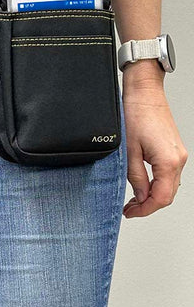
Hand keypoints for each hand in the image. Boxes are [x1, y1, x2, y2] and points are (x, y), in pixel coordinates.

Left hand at [122, 62, 187, 217]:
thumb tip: (140, 197)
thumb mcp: (129, 150)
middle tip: (129, 209)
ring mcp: (178, 155)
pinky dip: (157, 183)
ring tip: (133, 199)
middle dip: (148, 205)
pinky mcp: (174, 150)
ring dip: (153, 195)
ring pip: (169, 185)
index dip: (145, 209)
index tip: (130, 213)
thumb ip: (135, 176)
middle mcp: (178, 160)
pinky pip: (169, 174)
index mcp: (168, 162)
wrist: (144, 93)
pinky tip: (143, 184)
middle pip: (167, 195)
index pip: (161, 198)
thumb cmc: (135, 115)